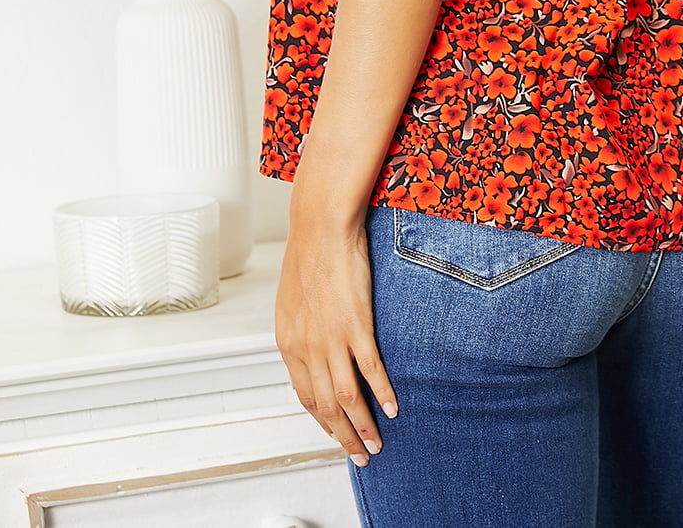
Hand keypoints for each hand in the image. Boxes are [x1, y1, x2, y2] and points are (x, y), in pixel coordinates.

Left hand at [274, 212, 398, 466]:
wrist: (320, 226)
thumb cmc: (309, 255)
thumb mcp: (293, 301)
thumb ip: (301, 331)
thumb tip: (311, 351)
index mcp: (289, 342)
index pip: (305, 396)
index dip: (323, 421)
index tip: (337, 434)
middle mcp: (306, 347)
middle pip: (326, 407)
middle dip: (344, 437)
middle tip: (361, 456)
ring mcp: (332, 338)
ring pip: (347, 398)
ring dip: (363, 426)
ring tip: (377, 444)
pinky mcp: (356, 325)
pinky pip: (370, 370)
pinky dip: (383, 394)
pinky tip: (393, 407)